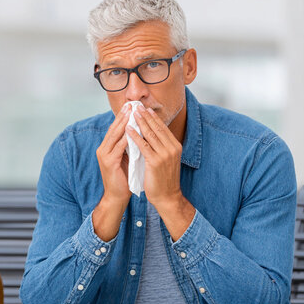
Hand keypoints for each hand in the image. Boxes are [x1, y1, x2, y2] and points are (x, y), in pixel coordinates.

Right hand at [96, 104, 131, 206]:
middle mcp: (103, 149)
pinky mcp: (108, 163)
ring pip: (115, 136)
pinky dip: (126, 139)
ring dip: (124, 124)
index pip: (115, 128)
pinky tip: (132, 131)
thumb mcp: (126, 158)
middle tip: (131, 105)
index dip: (122, 117)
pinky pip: (118, 148)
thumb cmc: (124, 177)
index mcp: (107, 147)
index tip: (131, 106)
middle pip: (114, 129)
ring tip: (132, 114)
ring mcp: (104, 156)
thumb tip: (138, 132)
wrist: (117, 196)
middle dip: (123, 116)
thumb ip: (128, 146)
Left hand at [126, 104, 194, 240]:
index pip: (163, 128)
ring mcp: (164, 155)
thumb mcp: (166, 159)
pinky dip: (134, 136)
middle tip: (136, 106)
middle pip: (156, 128)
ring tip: (131, 114)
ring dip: (139, 122)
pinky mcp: (155, 162)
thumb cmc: (164, 179)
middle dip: (145, 116)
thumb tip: (152, 134)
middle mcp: (172, 148)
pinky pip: (143, 146)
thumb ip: (161, 147)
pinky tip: (127, 130)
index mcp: (175, 146)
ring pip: (150, 134)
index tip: (145, 109)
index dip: (153, 117)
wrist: (167, 196)